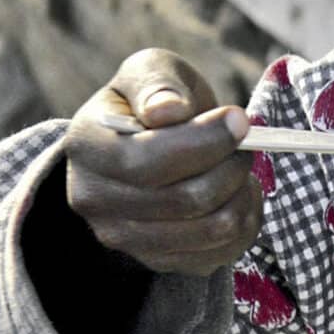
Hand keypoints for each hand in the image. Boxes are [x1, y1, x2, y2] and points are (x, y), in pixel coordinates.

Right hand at [64, 49, 258, 275]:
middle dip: (232, 165)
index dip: (205, 142)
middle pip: (187, 199)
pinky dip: (246, 219)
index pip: (148, 161)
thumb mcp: (151, 72)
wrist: (145, 145)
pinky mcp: (159, 261)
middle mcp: (94, 200)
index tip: (240, 119)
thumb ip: (159, 84)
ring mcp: (124, 238)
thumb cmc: (154, 101)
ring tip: (240, 166)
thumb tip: (168, 111)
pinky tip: (237, 193)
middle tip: (246, 143)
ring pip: (212, 229)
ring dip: (243, 193)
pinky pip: (223, 252)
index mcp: (86, 147)